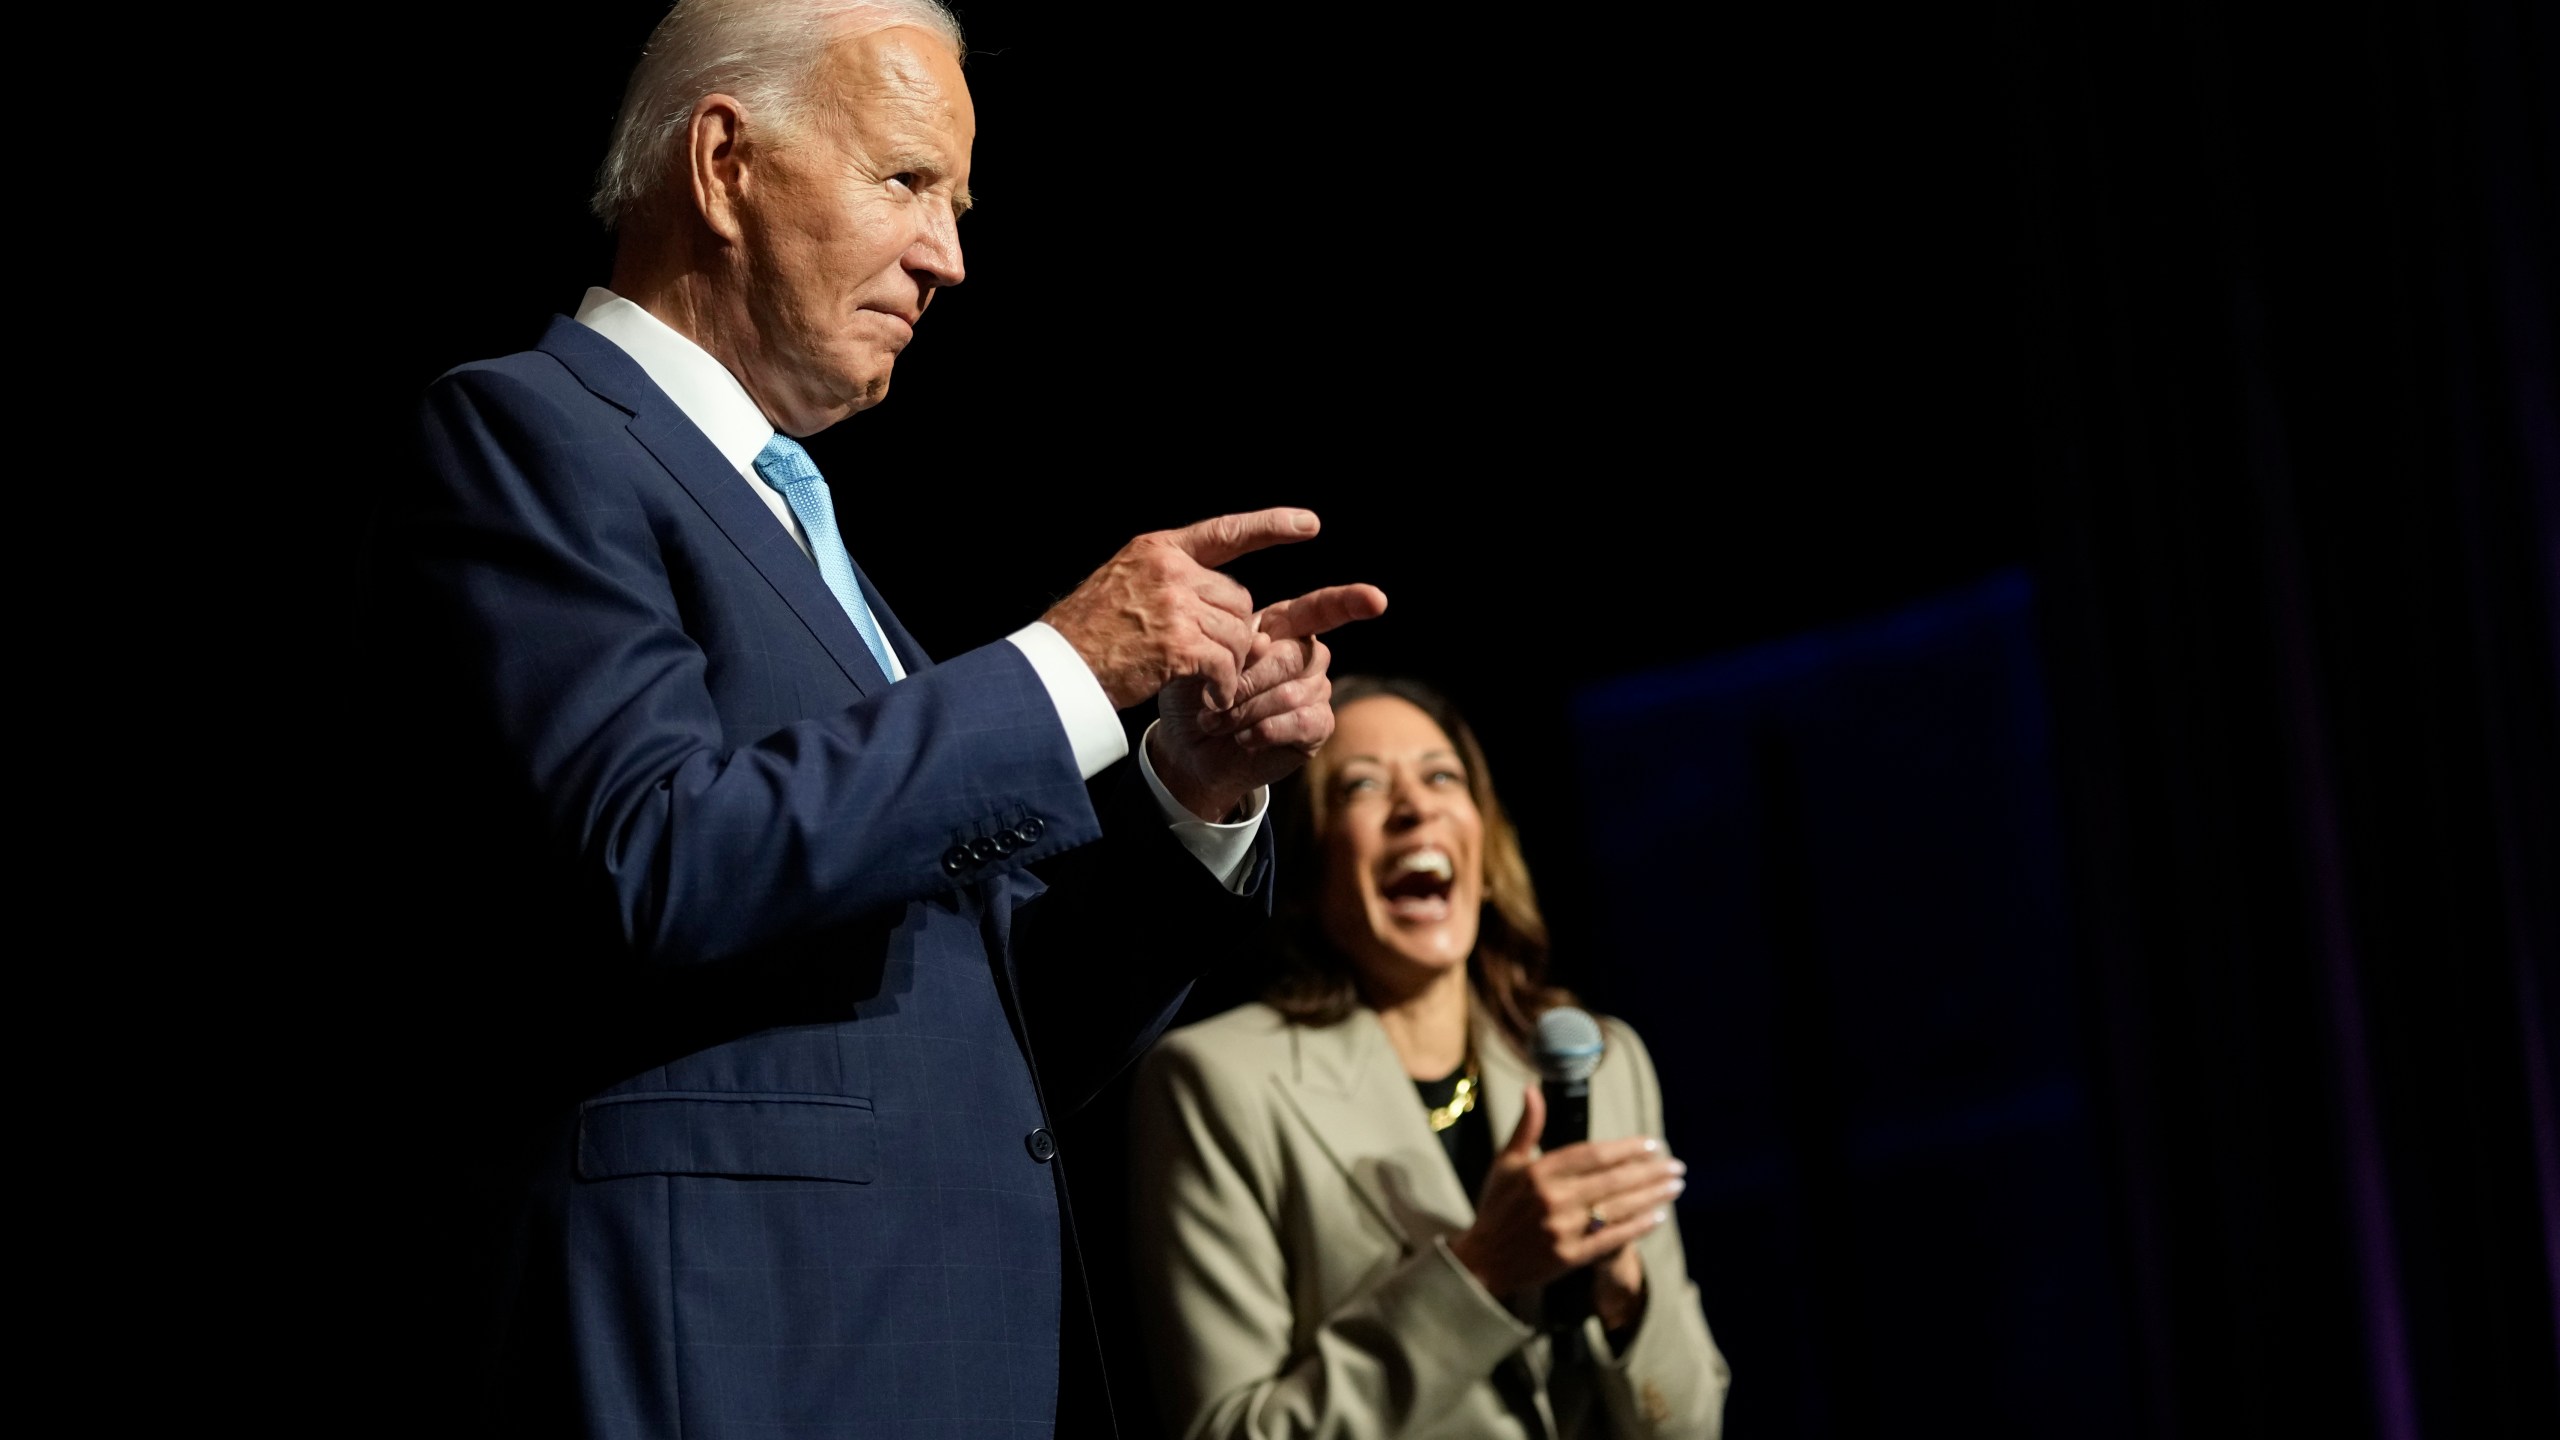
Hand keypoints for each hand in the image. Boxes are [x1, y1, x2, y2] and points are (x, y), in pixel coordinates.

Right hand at [1042, 509, 1324, 710]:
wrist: (1058, 668)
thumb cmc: (1088, 634)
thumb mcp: (1123, 585)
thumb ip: (1168, 581)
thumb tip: (1218, 598)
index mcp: (1159, 550)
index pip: (1225, 532)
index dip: (1270, 526)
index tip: (1309, 524)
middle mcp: (1170, 570)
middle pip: (1238, 599)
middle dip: (1235, 633)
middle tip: (1214, 661)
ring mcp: (1174, 605)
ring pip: (1237, 634)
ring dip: (1230, 664)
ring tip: (1206, 683)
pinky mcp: (1178, 643)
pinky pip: (1225, 666)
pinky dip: (1223, 689)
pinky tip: (1210, 700)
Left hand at [1149, 583, 1388, 819]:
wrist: (1193, 749)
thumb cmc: (1196, 698)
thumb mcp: (1203, 665)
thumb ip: (1232, 650)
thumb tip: (1263, 644)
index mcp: (1282, 628)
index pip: (1321, 609)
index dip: (1349, 602)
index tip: (1375, 600)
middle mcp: (1307, 654)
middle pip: (1292, 657)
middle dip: (1247, 683)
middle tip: (1211, 704)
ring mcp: (1316, 690)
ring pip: (1292, 694)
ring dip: (1247, 712)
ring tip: (1218, 723)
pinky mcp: (1318, 726)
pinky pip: (1302, 722)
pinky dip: (1266, 731)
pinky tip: (1245, 738)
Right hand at [1447, 1085, 1684, 1299]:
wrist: (1482, 1260)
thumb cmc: (1497, 1207)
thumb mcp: (1507, 1163)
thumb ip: (1527, 1127)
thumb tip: (1532, 1088)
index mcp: (1538, 1172)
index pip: (1593, 1154)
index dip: (1626, 1149)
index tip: (1653, 1145)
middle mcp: (1552, 1198)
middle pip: (1612, 1180)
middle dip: (1649, 1172)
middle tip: (1676, 1165)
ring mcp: (1562, 1229)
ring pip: (1617, 1208)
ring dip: (1651, 1196)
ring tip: (1674, 1186)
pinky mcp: (1569, 1257)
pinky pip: (1611, 1239)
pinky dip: (1636, 1227)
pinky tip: (1657, 1216)